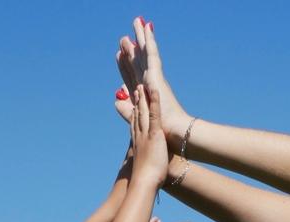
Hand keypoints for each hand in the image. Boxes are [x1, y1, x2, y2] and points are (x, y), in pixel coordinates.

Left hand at [118, 18, 190, 144]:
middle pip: (137, 60)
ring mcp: (153, 77)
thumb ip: (125, 109)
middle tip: (126, 35)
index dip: (124, 66)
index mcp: (142, 93)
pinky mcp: (157, 74)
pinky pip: (152, 52)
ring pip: (145, 52)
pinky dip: (149, 39)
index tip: (118, 55)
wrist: (172, 131)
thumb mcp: (135, 117)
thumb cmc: (158, 129)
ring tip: (137, 22)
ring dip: (141, 36)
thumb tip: (117, 98)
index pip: (131, 75)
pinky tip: (147, 27)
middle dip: (131, 48)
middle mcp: (148, 82)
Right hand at [130, 83, 168, 190]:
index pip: (134, 127)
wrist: (144, 181)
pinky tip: (154, 89)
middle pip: (136, 116)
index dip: (132, 115)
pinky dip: (154, 100)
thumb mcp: (144, 171)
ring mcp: (146, 134)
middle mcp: (139, 137)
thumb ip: (145, 168)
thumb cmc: (145, 181)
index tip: (131, 107)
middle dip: (135, 103)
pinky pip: (154, 113)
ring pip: (143, 112)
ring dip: (143, 98)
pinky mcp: (154, 134)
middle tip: (134, 91)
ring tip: (142, 86)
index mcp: (137, 145)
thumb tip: (144, 173)